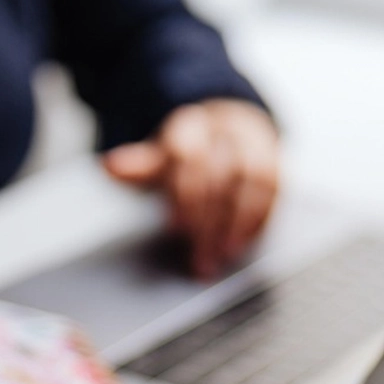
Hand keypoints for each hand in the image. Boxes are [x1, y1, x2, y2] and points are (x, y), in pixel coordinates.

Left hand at [103, 98, 279, 277]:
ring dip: (238, 223)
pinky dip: (259, 218)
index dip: (184, 194)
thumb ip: (140, 165)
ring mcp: (253, 142)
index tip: (176, 229)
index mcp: (190, 125)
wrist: (229, 124)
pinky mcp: (274, 158)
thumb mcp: (160, 156)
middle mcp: (225, 129)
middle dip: (209, 222)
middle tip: (199, 259)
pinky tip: (243, 242)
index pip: (188, 156)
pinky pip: (274, 187)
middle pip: (220, 174)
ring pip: (252, 179)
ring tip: (223, 255)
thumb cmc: (189, 150)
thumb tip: (109, 166)